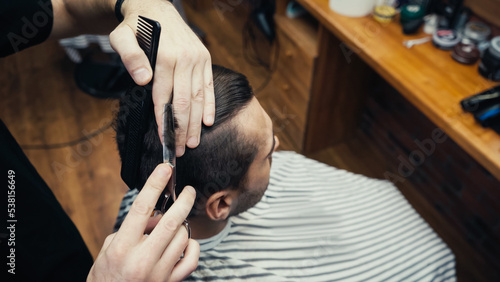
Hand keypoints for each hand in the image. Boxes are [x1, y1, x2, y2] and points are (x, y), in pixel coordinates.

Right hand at [87, 164, 199, 280]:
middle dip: (184, 201)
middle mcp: (141, 260)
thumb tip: (155, 216)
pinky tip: (185, 243)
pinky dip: (192, 246)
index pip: (142, 207)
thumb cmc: (106, 277)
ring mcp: (158, 273)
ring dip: (182, 226)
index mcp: (121, 248)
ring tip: (173, 226)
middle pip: (171, 221)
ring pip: (182, 237)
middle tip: (188, 191)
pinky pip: (191, 259)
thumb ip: (131, 230)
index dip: (155, 184)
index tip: (164, 169)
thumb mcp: (107, 250)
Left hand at [109, 0, 214, 155]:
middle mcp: (186, 59)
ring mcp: (198, 59)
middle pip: (185, 102)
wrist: (155, 6)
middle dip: (181, 129)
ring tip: (192, 143)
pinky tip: (209, 122)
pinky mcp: (205, 59)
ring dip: (196, 123)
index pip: (164, 97)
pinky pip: (209, 86)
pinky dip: (210, 106)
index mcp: (166, 56)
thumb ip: (130, 57)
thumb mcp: (122, 36)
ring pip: (199, 98)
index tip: (164, 141)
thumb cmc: (136, 26)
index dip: (164, 122)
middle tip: (179, 150)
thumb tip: (144, 80)